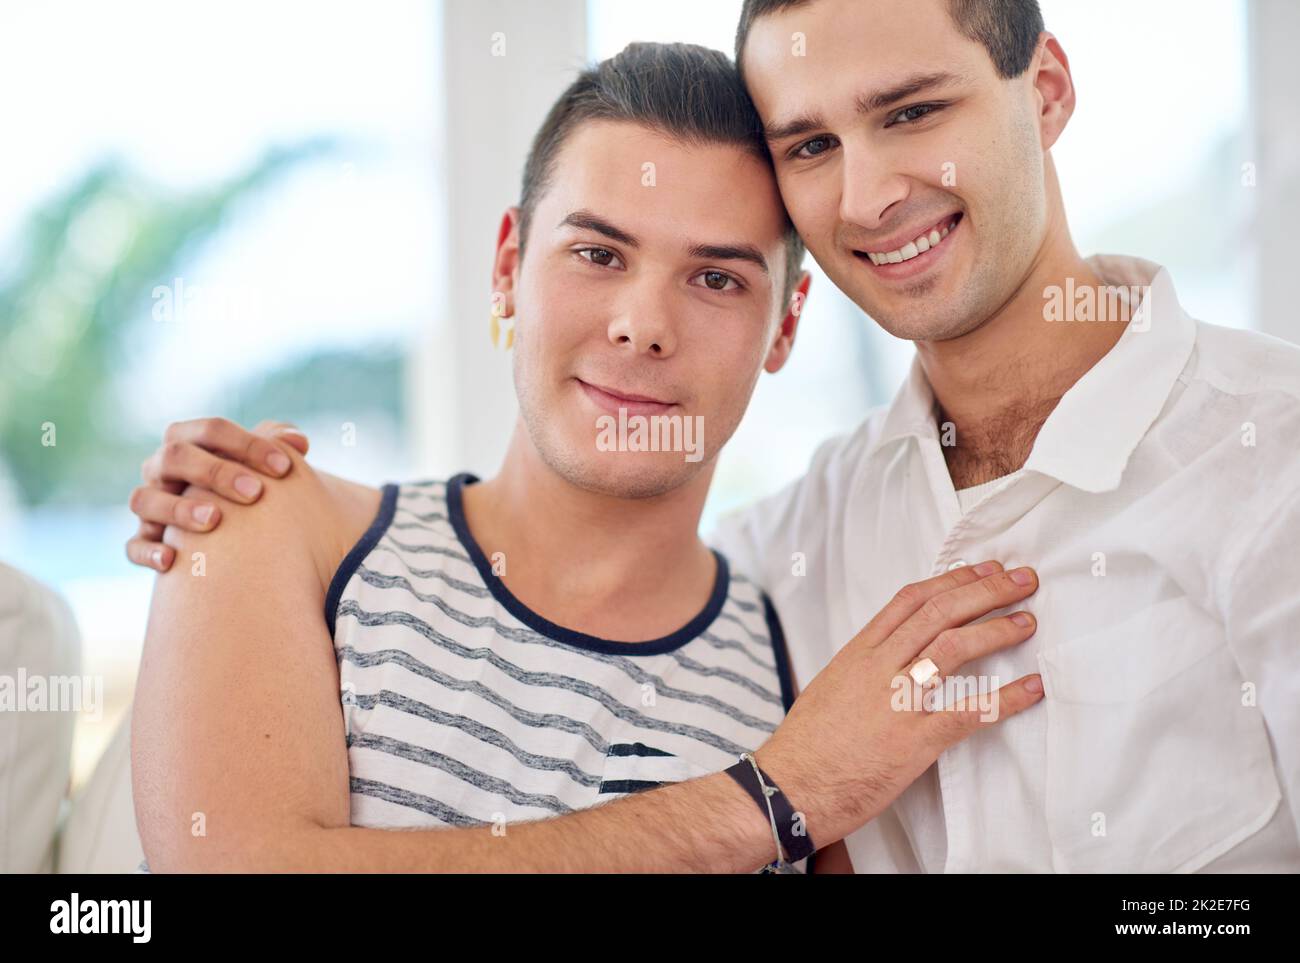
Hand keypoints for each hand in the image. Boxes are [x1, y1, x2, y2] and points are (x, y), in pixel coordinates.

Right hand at [125, 418, 309, 571]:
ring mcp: (149, 503)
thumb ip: (279, 445)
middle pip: (176, 456)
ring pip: (146, 499)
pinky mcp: (142, 539)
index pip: (211, 430)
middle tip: (255, 493)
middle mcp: (162, 468)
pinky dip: (148, 552)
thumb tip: (298, 442)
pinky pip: (133, 545)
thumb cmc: (247, 486)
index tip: (284, 467)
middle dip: (215, 472)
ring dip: (179, 509)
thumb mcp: (260, 462)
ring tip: (214, 520)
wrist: (223, 529)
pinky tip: (172, 560)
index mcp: (190, 441)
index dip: (247, 444)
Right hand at [755, 561, 1042, 845]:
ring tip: (1027, 623)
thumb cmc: (807, 745)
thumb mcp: (831, 687)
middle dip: (986, 591)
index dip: (952, 580)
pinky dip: (1007, 698)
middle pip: (939, 612)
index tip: (982, 570)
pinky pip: (969, 712)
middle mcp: (878, 667)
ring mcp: (896, 701)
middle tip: (1022, 581)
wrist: (789, 787)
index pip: (910, 600)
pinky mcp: (914, 740)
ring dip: (997, 630)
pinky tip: (1033, 688)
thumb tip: (890, 658)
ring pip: (954, 648)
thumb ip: (863, 668)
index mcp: (858, 653)